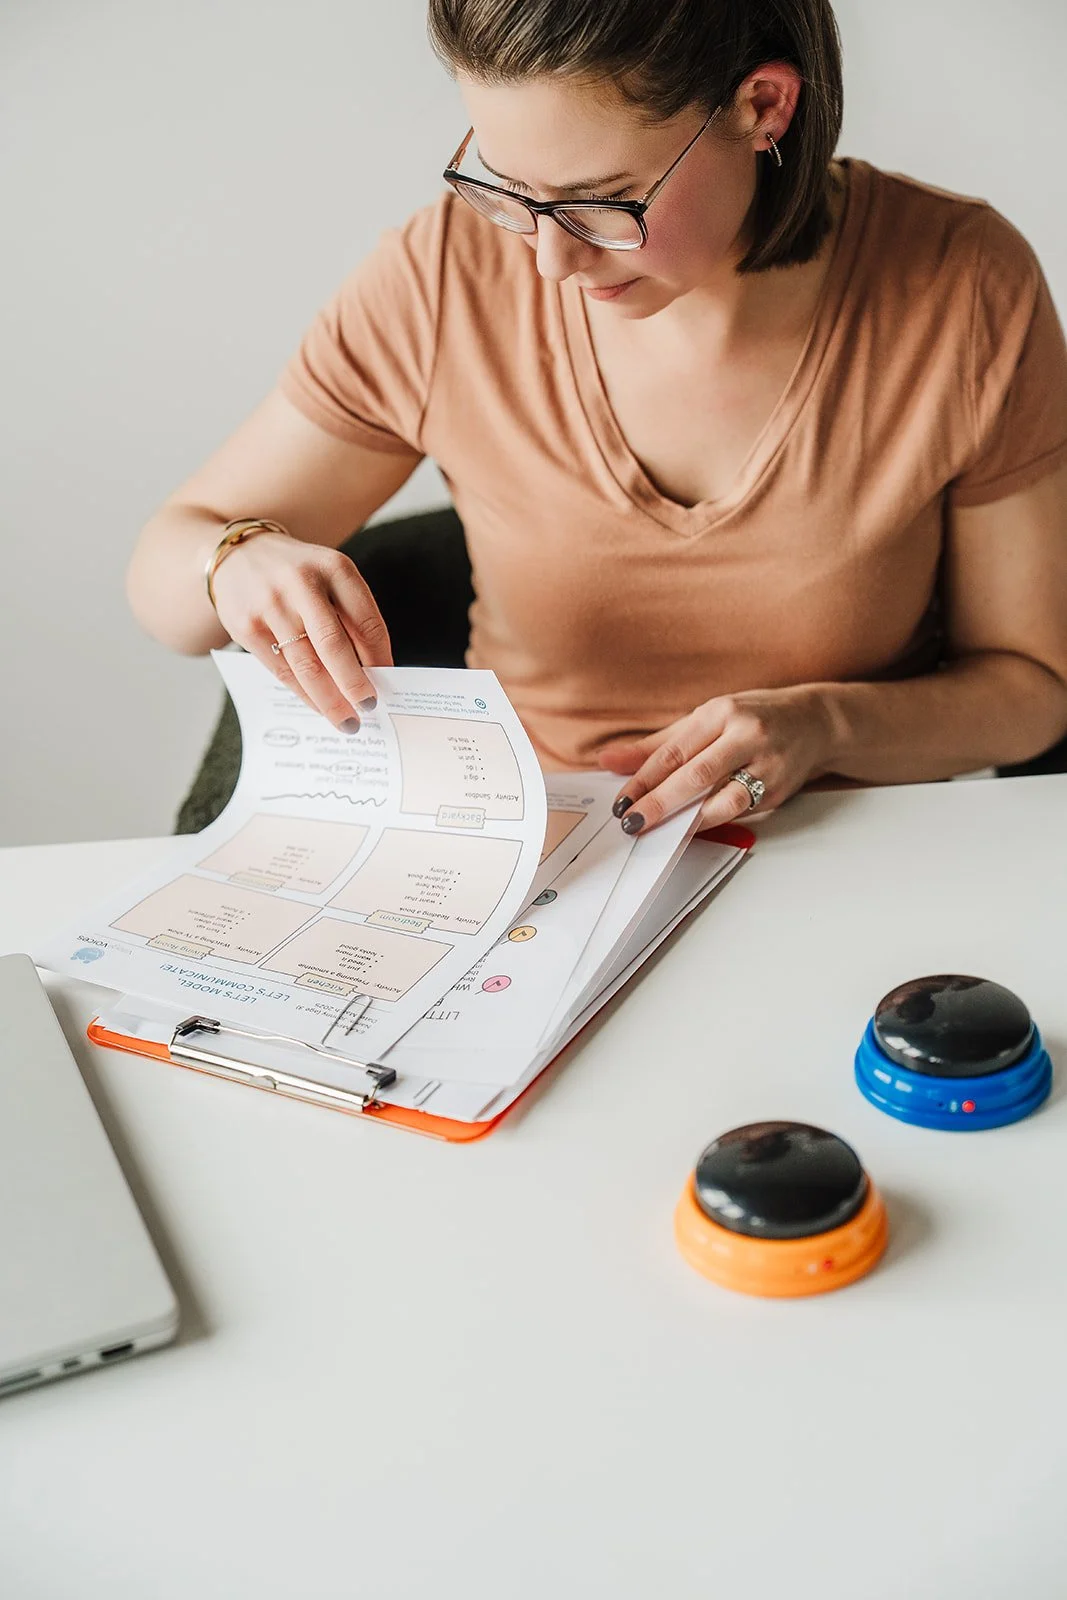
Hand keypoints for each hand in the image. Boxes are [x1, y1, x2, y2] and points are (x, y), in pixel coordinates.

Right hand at [210, 531, 392, 731]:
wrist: (238, 554)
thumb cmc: (296, 573)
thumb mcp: (330, 577)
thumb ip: (351, 615)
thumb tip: (372, 671)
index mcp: (334, 567)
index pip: (366, 622)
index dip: (380, 658)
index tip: (389, 682)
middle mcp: (302, 584)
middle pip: (335, 646)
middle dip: (355, 685)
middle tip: (369, 708)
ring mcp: (271, 606)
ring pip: (307, 666)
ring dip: (331, 700)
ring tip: (347, 720)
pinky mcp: (247, 627)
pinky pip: (282, 670)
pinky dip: (304, 694)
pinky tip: (319, 706)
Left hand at [597, 686, 834, 833]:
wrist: (817, 723)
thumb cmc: (754, 718)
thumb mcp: (707, 719)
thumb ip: (658, 743)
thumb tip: (609, 760)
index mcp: (722, 712)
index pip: (675, 750)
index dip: (644, 778)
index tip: (622, 800)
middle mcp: (746, 735)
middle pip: (696, 774)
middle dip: (660, 802)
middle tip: (632, 821)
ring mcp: (767, 764)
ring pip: (723, 798)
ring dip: (688, 819)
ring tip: (660, 832)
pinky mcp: (779, 791)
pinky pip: (740, 811)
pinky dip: (713, 823)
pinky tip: (690, 830)